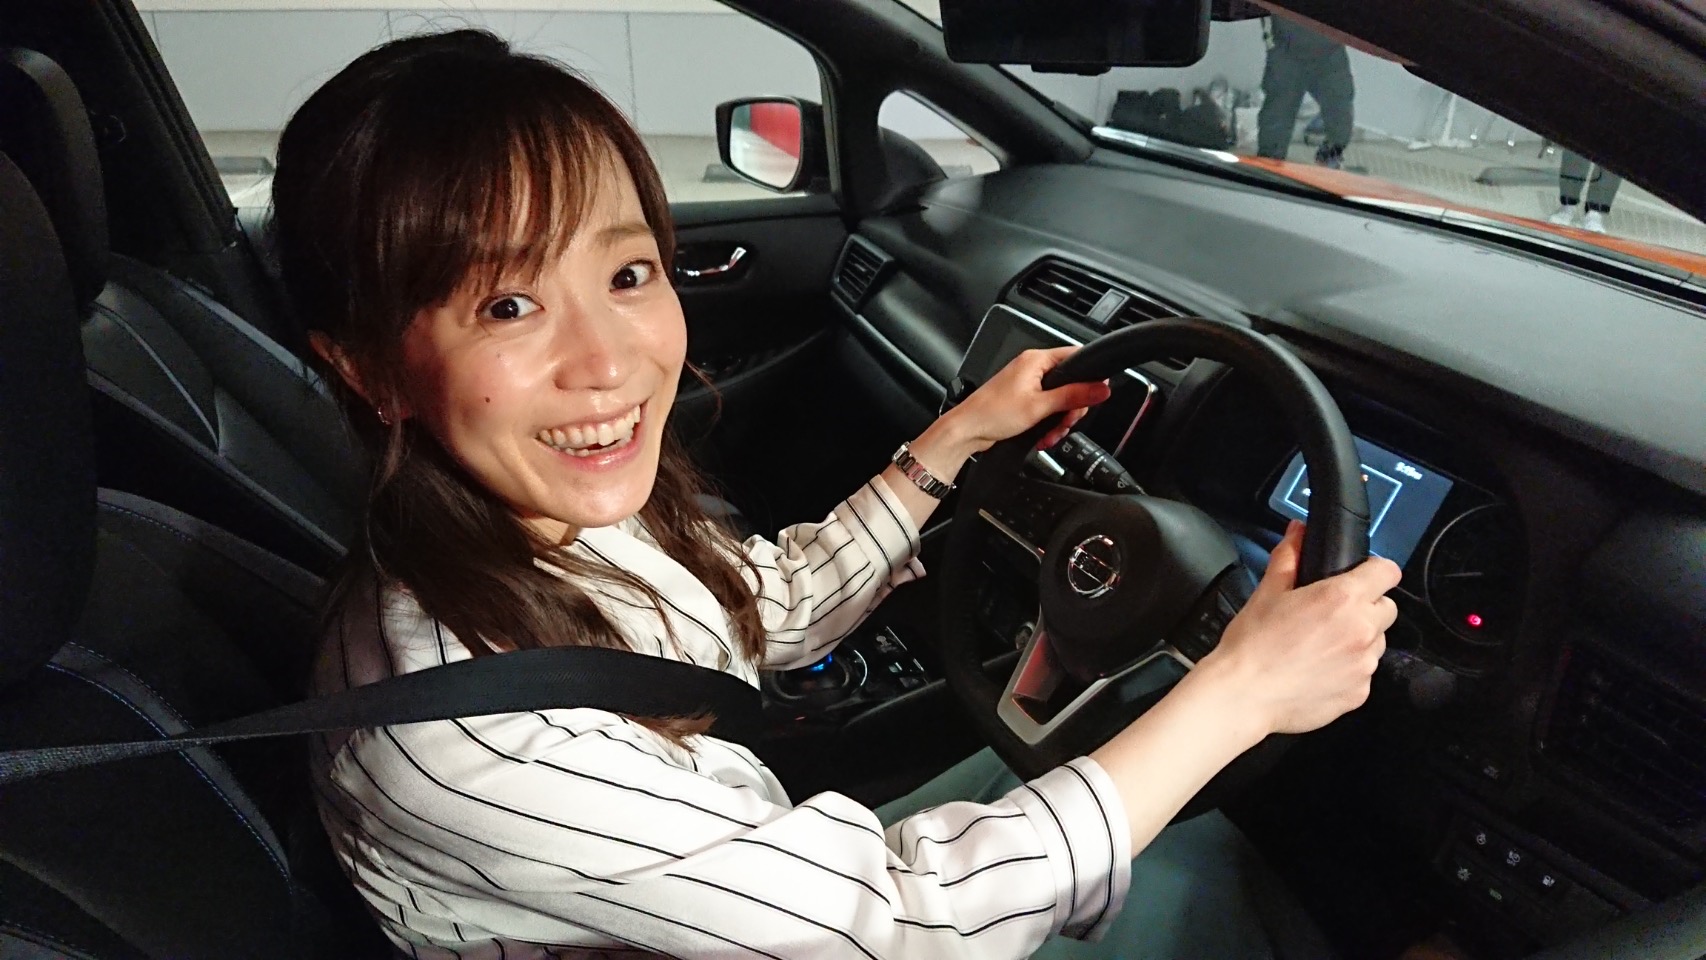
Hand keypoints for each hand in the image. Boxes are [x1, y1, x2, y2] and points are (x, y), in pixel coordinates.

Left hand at [933, 347, 1112, 458]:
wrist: (967, 431)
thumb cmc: (992, 413)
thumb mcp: (1039, 406)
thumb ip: (1073, 396)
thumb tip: (1100, 389)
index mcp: (1036, 360)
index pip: (1075, 357)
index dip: (1089, 375)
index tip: (1095, 394)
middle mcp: (1031, 368)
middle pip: (1070, 383)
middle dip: (1071, 407)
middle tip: (1066, 422)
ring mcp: (1027, 384)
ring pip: (1059, 400)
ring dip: (1059, 420)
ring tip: (1050, 433)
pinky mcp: (1023, 400)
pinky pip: (1046, 408)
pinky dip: (1047, 423)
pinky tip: (1042, 436)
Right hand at [1198, 521, 1400, 736]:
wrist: (1243, 695)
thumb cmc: (1252, 645)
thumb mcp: (1268, 592)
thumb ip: (1289, 557)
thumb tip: (1298, 532)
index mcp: (1342, 599)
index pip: (1388, 572)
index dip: (1375, 571)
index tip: (1362, 577)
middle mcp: (1361, 631)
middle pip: (1387, 609)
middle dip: (1367, 608)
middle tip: (1333, 615)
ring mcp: (1364, 665)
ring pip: (1377, 643)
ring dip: (1359, 640)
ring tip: (1321, 647)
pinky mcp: (1360, 693)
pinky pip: (1364, 674)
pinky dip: (1349, 670)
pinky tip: (1318, 671)